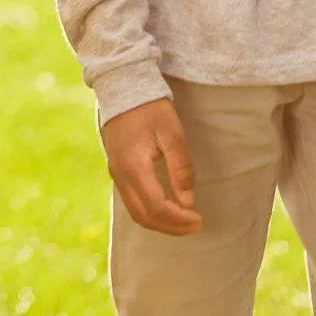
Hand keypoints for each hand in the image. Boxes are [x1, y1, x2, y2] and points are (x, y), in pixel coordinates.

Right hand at [101, 97, 201, 235]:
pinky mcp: (116, 170)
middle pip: (144, 216)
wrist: (123, 88)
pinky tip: (167, 208)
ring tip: (183, 222)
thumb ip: (181, 169)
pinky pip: (131, 202)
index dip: (178, 219)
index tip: (199, 219)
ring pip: (136, 212)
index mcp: (134, 167)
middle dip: (171, 227)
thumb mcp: (173, 134)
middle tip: (195, 226)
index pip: (156, 207)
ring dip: (160, 223)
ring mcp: (116, 173)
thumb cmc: (151, 108)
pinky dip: (150, 213)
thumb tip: (188, 201)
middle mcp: (121, 175)